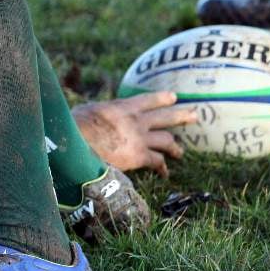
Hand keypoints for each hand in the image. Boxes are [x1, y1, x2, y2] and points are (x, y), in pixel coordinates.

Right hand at [72, 92, 197, 176]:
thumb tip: (94, 115)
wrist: (78, 143)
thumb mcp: (88, 111)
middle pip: (165, 117)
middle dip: (181, 116)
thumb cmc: (75, 127)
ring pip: (166, 140)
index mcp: (122, 107)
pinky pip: (157, 161)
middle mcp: (136, 120)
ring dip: (175, 147)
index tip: (173, 97)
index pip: (148, 100)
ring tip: (180, 152)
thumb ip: (99, 113)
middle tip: (194, 116)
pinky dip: (162, 167)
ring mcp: (139, 138)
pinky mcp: (138, 156)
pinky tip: (165, 173)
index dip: (162, 98)